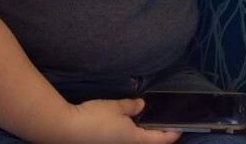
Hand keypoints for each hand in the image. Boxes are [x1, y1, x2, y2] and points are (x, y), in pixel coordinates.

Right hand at [59, 98, 180, 143]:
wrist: (65, 130)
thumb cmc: (94, 119)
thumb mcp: (117, 107)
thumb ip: (132, 106)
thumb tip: (141, 106)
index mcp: (135, 141)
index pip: (162, 140)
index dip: (172, 133)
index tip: (180, 127)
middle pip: (148, 143)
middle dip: (157, 134)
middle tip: (162, 121)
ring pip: (135, 142)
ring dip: (142, 134)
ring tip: (145, 120)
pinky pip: (124, 141)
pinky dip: (130, 134)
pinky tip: (127, 123)